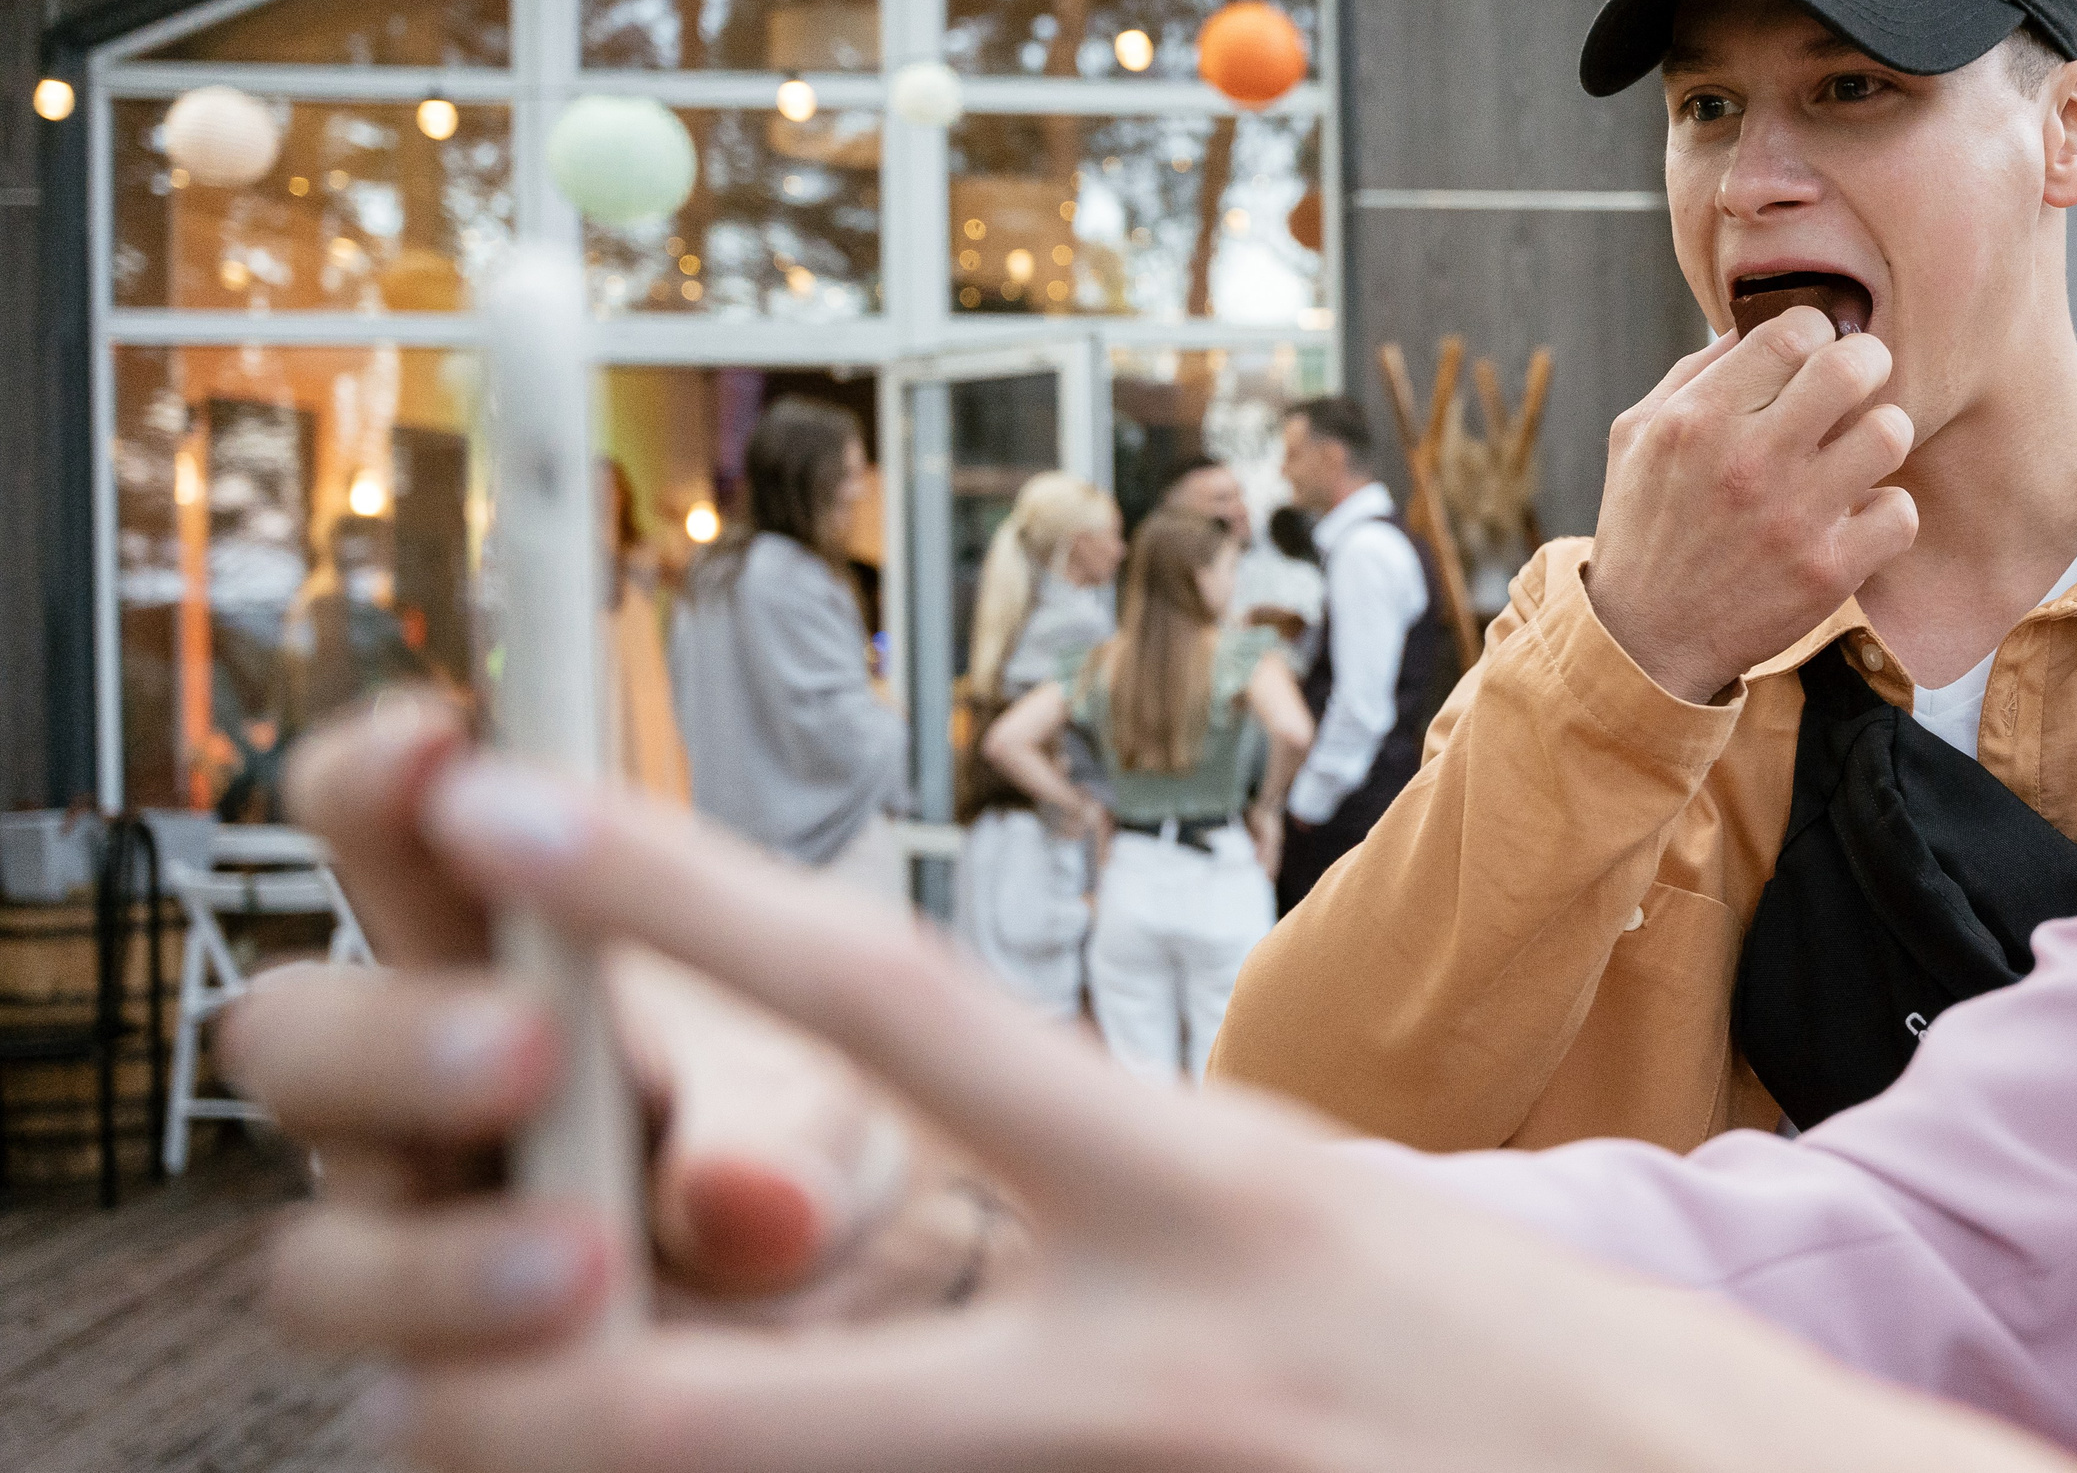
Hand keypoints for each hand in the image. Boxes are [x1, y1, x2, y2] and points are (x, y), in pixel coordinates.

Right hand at [219, 700, 1000, 1337]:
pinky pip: (411, 1413)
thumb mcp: (824, 1122)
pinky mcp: (442, 1395)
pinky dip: (486, 1407)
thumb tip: (754, 1202)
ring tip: (586, 1264)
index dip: (376, 783)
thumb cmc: (795, 1155)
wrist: (837, 1318)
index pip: (380, 841)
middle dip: (392, 1032)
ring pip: (318, 1259)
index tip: (438, 745)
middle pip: (289, 1039)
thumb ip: (790, 1140)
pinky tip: (582, 1396)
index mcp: (493, 964)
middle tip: (528, 1041)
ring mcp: (408, 1250)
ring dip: (438, 1262)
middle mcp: (411, 1104)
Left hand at [249, 703, 2069, 1472]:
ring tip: (525, 1451)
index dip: (678, 901)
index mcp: (1206, 1196)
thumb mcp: (1338, 1226)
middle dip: (542, 1380)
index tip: (501, 808)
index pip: (900, 1011)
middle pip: (771, 1389)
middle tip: (386, 1333)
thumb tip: (975, 1184)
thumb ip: (1143, 1204)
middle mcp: (1165, 1359)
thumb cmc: (1549, 1377)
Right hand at [1584, 309, 1917, 703]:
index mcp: (1697, 419)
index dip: (1815, 332)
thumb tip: (1759, 324)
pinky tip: (1854, 516)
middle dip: (1865, 365)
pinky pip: (1900, 511)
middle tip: (1856, 385)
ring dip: (1879, 437)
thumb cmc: (1645, 526)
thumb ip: (1695, 373)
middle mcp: (1747, 461)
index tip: (1811, 355)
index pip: (1793, 331)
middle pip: (1853, 368)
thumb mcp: (1637, 434)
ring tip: (1856, 453)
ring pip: (1890, 432)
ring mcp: (1792, 518)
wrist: (1645, 639)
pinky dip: (1883, 512)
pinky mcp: (1827, 571)